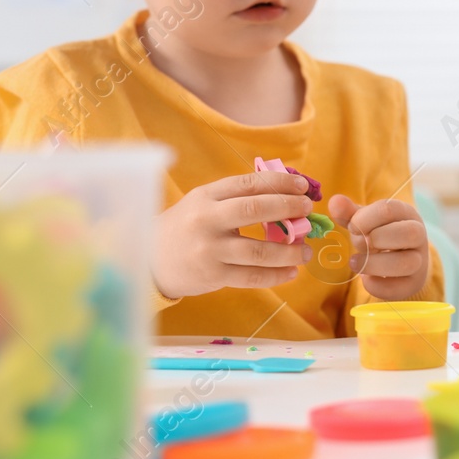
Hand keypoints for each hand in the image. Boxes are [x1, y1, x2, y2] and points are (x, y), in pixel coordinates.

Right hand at [152, 169, 313, 298]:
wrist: (149, 259)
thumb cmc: (185, 227)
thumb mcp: (203, 202)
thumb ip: (237, 197)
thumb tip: (286, 194)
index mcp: (207, 196)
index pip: (249, 183)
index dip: (280, 182)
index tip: (303, 186)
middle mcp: (207, 220)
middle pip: (256, 210)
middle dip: (289, 208)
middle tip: (308, 211)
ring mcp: (209, 249)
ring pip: (259, 250)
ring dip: (289, 251)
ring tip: (306, 251)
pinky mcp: (213, 275)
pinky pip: (251, 276)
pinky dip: (276, 275)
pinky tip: (291, 272)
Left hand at [328, 195, 430, 300]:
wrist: (401, 257)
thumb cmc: (380, 234)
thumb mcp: (366, 221)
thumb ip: (350, 212)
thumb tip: (335, 202)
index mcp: (406, 214)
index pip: (390, 209)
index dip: (365, 219)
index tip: (352, 227)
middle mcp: (419, 235)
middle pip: (409, 233)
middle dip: (377, 239)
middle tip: (359, 244)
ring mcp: (419, 261)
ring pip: (407, 263)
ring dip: (374, 264)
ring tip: (355, 263)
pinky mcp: (414, 284)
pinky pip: (400, 288)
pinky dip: (377, 286)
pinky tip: (366, 279)